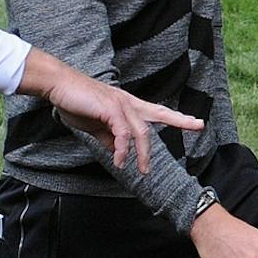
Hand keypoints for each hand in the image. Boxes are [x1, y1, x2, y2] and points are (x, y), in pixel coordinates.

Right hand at [30, 56, 203, 174]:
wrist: (58, 86)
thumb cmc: (76, 102)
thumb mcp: (96, 125)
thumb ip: (109, 138)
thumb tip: (119, 153)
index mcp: (127, 105)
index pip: (157, 111)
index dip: (177, 117)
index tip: (195, 122)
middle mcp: (128, 102)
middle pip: (159, 114)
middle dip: (180, 120)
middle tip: (198, 126)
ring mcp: (121, 104)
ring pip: (141, 132)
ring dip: (143, 154)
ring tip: (143, 171)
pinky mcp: (110, 109)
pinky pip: (122, 134)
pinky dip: (123, 150)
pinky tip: (121, 162)